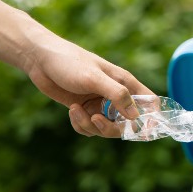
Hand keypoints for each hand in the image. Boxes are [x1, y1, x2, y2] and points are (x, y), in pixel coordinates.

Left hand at [25, 34, 153, 137]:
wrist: (41, 60)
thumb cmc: (69, 62)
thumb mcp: (94, 78)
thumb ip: (118, 95)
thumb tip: (136, 117)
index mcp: (125, 83)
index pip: (149, 103)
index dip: (151, 118)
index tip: (143, 132)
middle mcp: (115, 95)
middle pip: (127, 124)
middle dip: (112, 128)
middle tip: (96, 120)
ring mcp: (100, 104)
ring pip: (106, 128)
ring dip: (91, 126)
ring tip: (76, 110)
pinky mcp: (85, 110)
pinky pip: (90, 128)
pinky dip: (81, 125)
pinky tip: (72, 111)